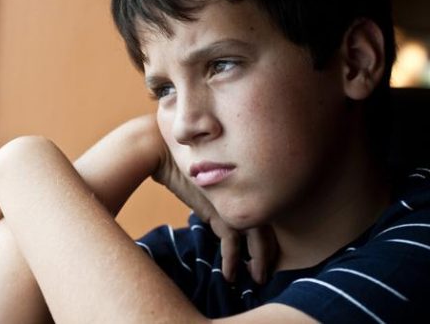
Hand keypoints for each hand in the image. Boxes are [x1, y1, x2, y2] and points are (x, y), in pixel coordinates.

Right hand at [152, 135, 276, 284]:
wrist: (161, 150)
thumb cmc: (179, 159)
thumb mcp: (202, 178)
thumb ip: (215, 193)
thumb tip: (218, 211)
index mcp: (244, 182)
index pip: (267, 212)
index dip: (269, 237)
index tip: (266, 255)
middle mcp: (244, 191)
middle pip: (269, 227)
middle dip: (269, 254)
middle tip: (266, 273)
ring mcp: (233, 201)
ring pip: (258, 238)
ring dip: (258, 262)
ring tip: (256, 280)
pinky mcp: (218, 211)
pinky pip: (233, 243)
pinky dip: (232, 261)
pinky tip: (229, 275)